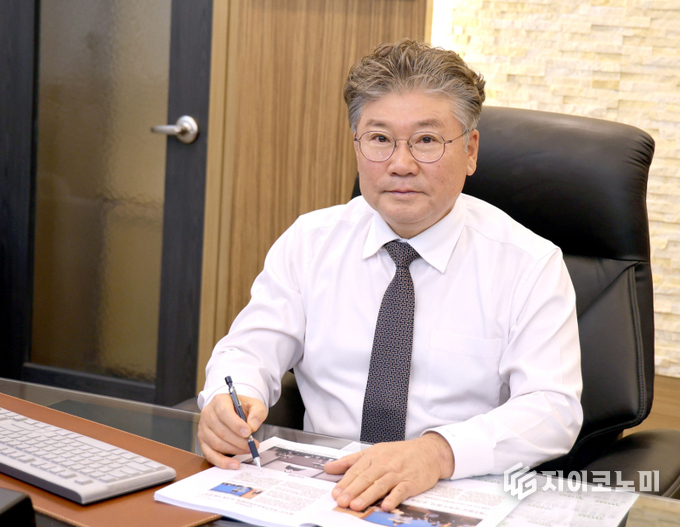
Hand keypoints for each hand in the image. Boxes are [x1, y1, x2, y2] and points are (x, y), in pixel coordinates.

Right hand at [197, 393, 267, 468]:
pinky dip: (222, 462)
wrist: (232, 409)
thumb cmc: (241, 407)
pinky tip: (233, 464)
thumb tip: (253, 426)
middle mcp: (208, 414)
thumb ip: (257, 412)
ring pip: (217, 444)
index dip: (236, 424)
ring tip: (248, 450)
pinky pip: (210, 455)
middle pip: (221, 431)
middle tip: (252, 444)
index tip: (248, 432)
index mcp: (219, 401)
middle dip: (239, 441)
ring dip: (234, 450)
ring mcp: (203, 428)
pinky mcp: (203, 441)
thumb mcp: (253, 404)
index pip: (224, 413)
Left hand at [324, 433, 454, 511]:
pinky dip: (393, 498)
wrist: (429, 452)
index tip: (335, 493)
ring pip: (380, 485)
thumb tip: (329, 468)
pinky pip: (401, 491)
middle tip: (342, 501)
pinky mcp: (411, 482)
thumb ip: (350, 461)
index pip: (356, 470)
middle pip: (366, 478)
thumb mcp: (374, 452)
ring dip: (368, 496)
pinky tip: (385, 505)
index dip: (345, 482)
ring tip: (356, 505)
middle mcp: (384, 464)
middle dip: (353, 490)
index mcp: (374, 456)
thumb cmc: (400, 453)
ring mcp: (398, 473)